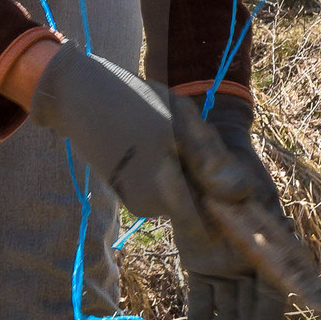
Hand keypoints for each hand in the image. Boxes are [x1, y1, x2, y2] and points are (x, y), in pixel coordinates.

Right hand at [28, 45, 217, 269]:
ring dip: (184, 170)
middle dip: (202, 176)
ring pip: (179, 193)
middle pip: (197, 202)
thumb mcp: (181, 122)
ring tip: (166, 134)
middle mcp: (150, 206)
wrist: (78, 98)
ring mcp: (136, 202)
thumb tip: (242, 195)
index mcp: (168, 191)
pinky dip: (165, 170)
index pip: (211, 221)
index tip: (222, 173)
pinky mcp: (126, 194)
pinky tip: (150, 141)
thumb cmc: (134, 103)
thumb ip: (211, 161)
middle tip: (189, 136)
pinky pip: (160, 189)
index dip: (226, 204)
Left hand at [170, 96, 288, 319]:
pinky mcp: (205, 264)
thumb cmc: (218, 158)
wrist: (197, 149)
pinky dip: (201, 318)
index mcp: (269, 241)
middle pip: (254, 309)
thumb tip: (223, 186)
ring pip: (231, 309)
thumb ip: (218, 180)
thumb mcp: (219, 166)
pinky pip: (206, 298)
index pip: (274, 294)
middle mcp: (254, 257)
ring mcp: (229, 263)